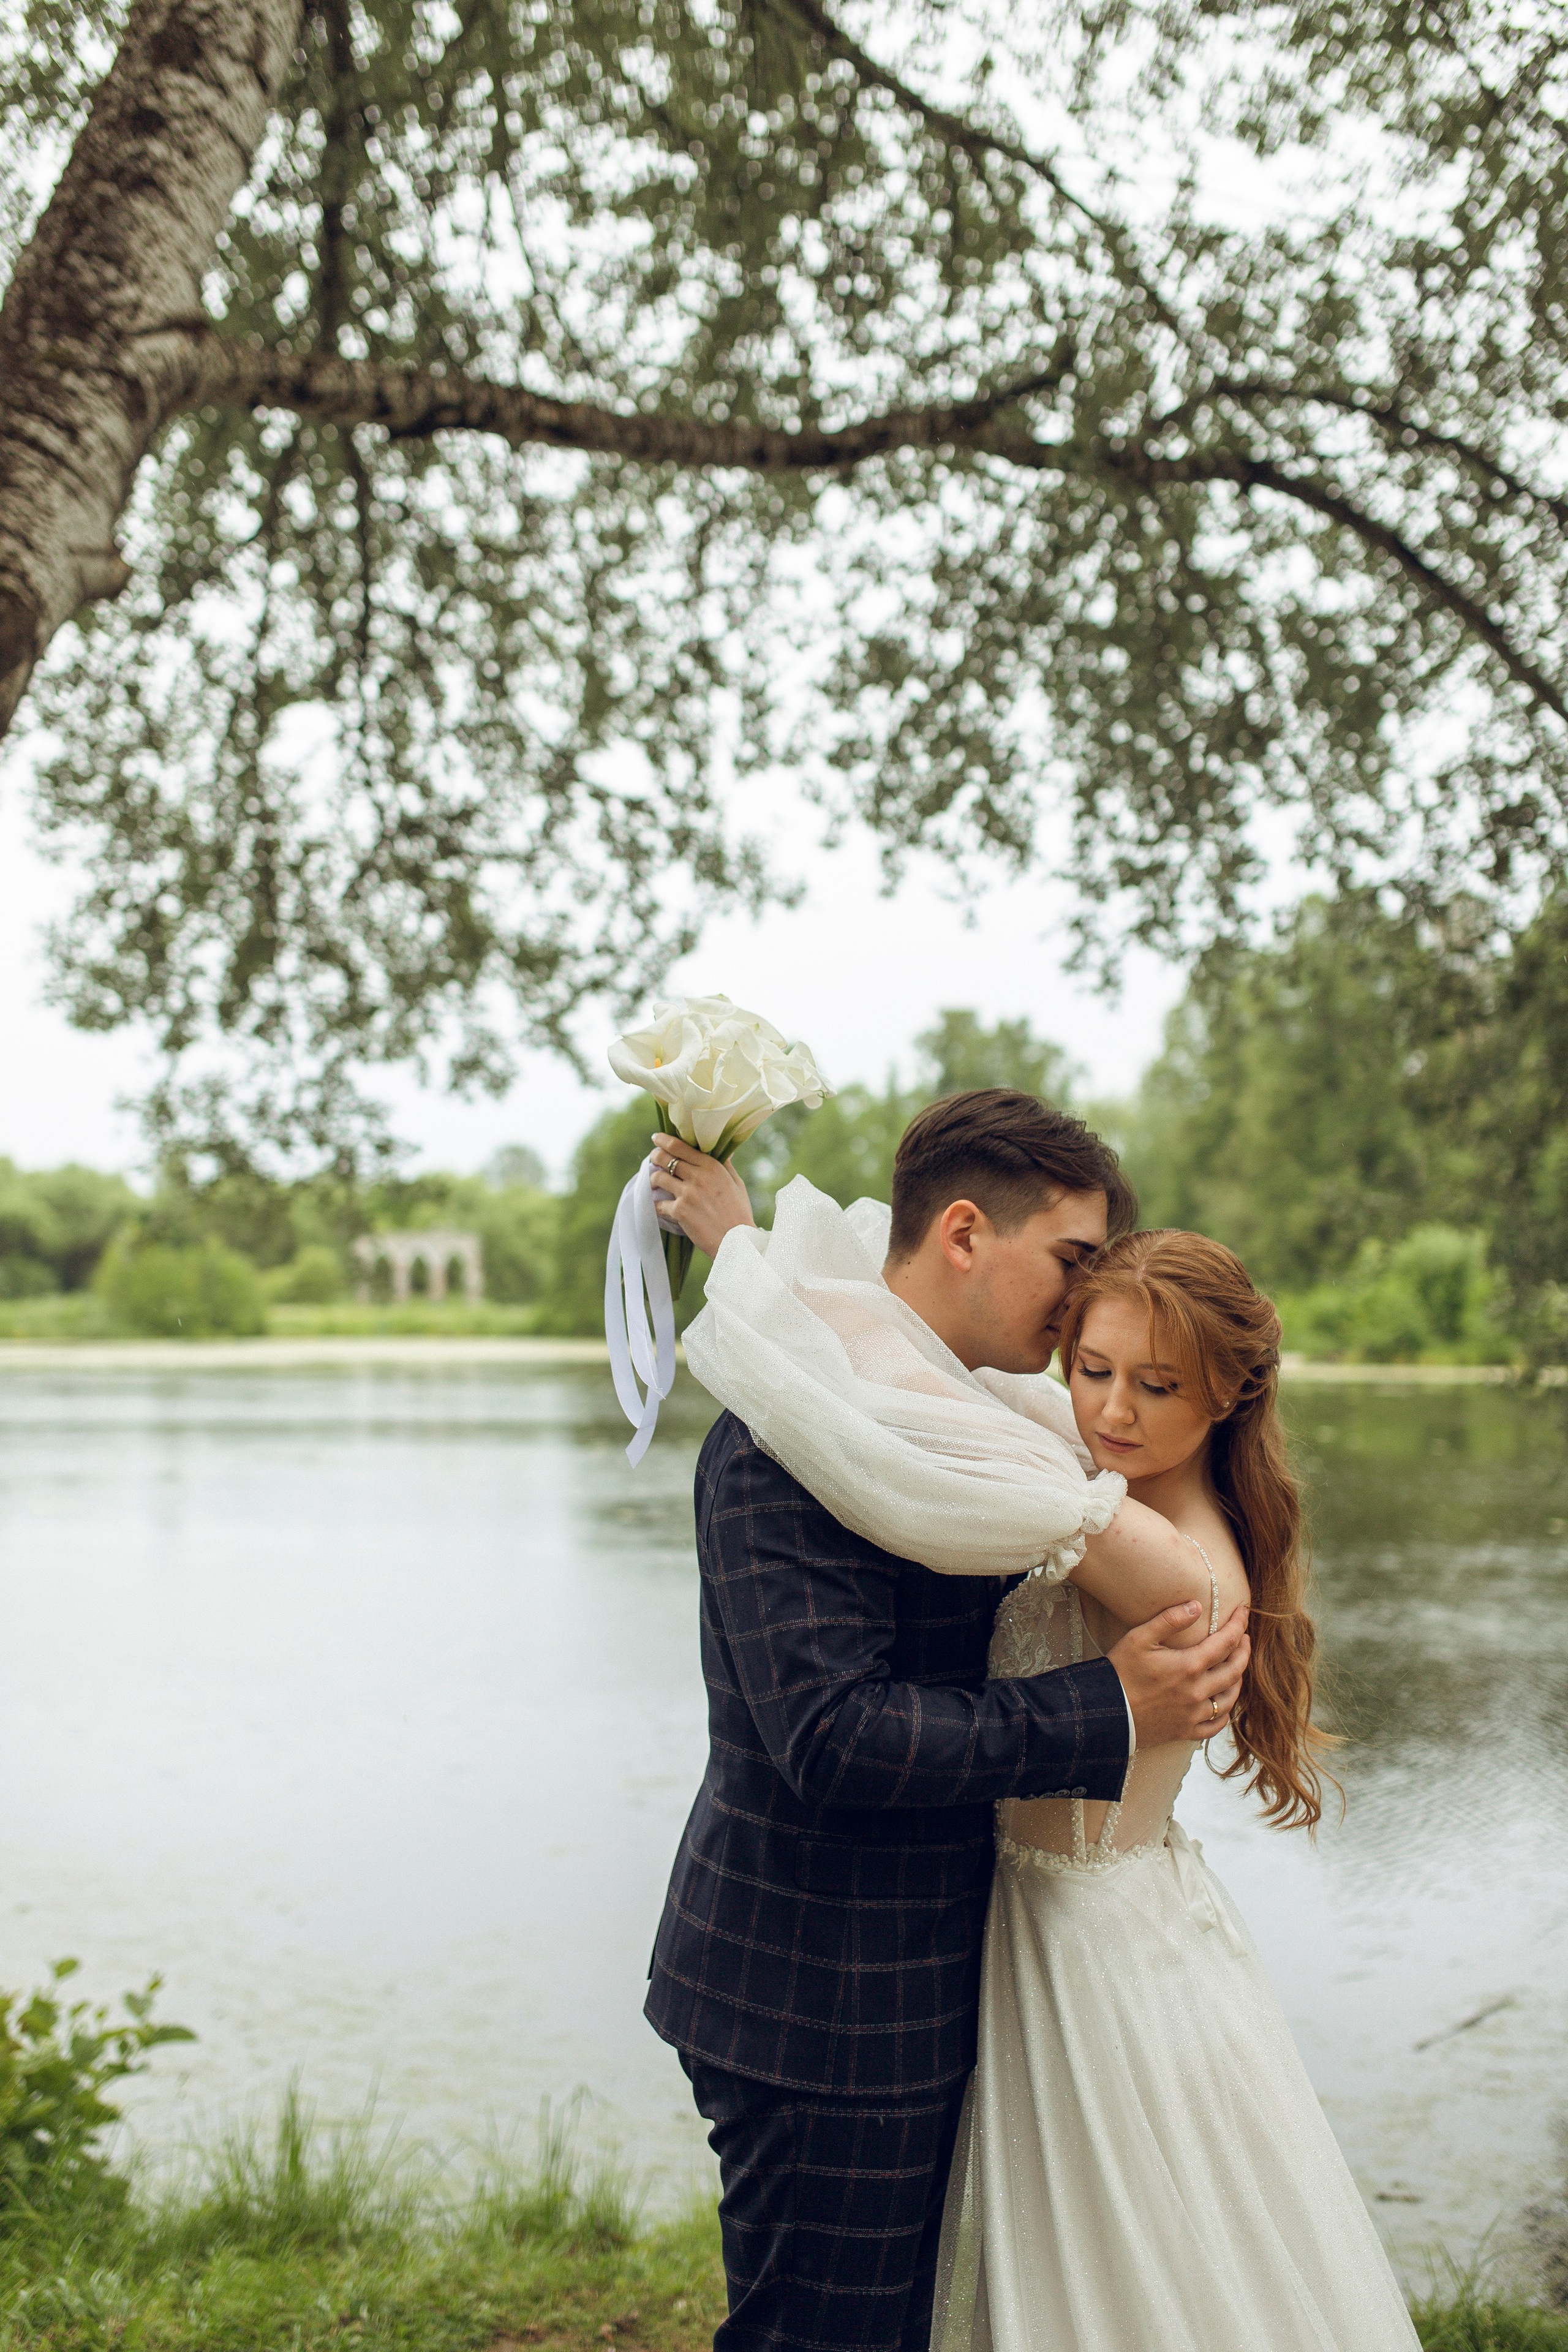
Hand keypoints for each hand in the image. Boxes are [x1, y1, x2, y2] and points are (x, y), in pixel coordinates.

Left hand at [649, 1133, 756, 1257]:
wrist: (736, 1240)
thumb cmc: (739, 1212)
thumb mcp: (736, 1183)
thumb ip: (725, 1165)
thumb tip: (723, 1151)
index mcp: (711, 1166)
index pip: (680, 1147)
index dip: (664, 1140)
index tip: (657, 1138)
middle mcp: (697, 1177)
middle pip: (665, 1159)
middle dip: (654, 1156)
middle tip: (653, 1158)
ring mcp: (686, 1194)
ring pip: (658, 1178)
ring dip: (653, 1179)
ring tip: (654, 1182)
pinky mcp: (679, 1211)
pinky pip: (658, 1204)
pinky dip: (656, 1204)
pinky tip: (657, 1205)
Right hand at [1106, 1602, 1250, 1749]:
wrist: (1105, 1713)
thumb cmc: (1119, 1672)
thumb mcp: (1139, 1638)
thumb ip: (1169, 1619)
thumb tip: (1196, 1605)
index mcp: (1189, 1666)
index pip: (1226, 1642)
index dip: (1239, 1625)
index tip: (1243, 1612)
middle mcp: (1197, 1691)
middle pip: (1235, 1670)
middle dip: (1243, 1651)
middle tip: (1244, 1638)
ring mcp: (1193, 1714)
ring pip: (1229, 1698)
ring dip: (1238, 1680)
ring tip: (1236, 1667)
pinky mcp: (1185, 1731)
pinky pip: (1215, 1725)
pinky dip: (1224, 1713)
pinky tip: (1222, 1704)